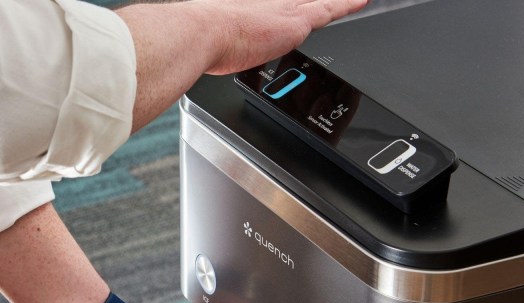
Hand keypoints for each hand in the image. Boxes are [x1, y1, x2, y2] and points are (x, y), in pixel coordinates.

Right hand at [117, 0, 366, 130]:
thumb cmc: (188, 45)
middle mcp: (263, 9)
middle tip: (330, 2)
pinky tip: (361, 0)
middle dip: (310, 4)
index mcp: (242, 16)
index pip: (270, 10)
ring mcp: (280, 13)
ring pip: (315, 5)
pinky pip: (328, 9)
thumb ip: (192, 60)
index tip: (282, 14)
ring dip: (333, 3)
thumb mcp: (196, 52)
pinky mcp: (294, 22)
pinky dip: (345, 4)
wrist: (194, 36)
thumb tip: (162, 74)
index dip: (280, 11)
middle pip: (296, 4)